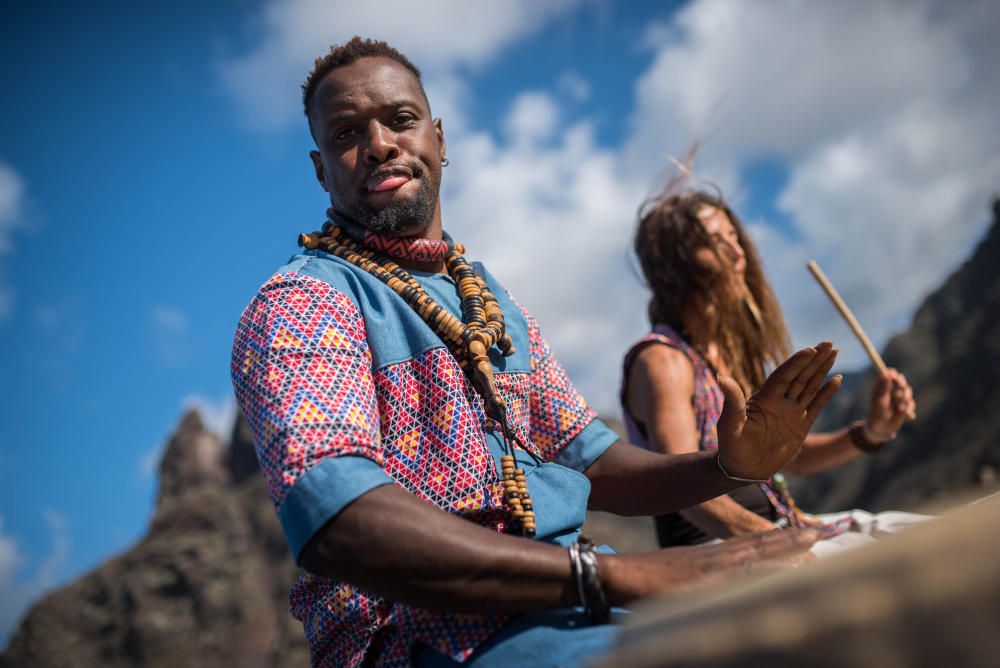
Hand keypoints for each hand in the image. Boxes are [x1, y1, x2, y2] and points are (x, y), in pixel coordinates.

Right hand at [603, 528, 817, 602]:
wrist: (618, 577)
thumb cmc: (640, 580)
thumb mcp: (676, 576)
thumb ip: (698, 577)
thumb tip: (713, 585)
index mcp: (707, 558)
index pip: (748, 547)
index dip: (775, 541)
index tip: (799, 535)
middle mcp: (712, 559)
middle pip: (756, 547)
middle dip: (788, 540)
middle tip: (817, 532)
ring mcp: (710, 569)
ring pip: (754, 557)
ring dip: (784, 551)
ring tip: (811, 545)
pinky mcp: (704, 580)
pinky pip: (740, 575)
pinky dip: (763, 571)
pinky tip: (782, 570)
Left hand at [716, 343, 841, 480]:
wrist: (742, 469)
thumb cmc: (731, 446)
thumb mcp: (729, 424)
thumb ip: (732, 402)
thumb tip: (721, 377)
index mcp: (764, 398)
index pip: (784, 376)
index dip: (796, 363)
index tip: (810, 350)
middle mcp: (780, 402)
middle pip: (800, 376)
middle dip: (814, 359)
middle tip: (828, 342)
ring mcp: (792, 413)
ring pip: (810, 386)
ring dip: (822, 370)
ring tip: (833, 352)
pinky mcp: (801, 426)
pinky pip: (817, 406)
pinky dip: (827, 393)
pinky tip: (836, 379)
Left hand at [865, 367, 915, 438]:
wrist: (882, 428)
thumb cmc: (877, 413)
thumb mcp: (880, 400)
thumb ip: (884, 387)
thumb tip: (887, 372)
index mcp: (883, 387)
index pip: (890, 375)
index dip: (893, 375)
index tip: (895, 376)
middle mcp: (892, 390)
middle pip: (901, 381)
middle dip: (902, 385)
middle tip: (899, 391)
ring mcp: (900, 397)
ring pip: (908, 391)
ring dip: (905, 398)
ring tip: (899, 407)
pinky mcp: (906, 405)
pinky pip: (911, 403)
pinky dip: (908, 407)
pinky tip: (902, 412)